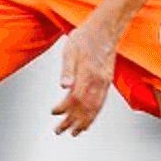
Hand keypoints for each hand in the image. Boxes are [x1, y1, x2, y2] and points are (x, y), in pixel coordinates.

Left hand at [50, 20, 117, 136]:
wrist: (106, 28)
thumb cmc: (87, 36)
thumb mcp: (70, 49)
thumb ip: (67, 70)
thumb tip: (63, 85)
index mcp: (87, 73)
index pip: (75, 98)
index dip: (64, 109)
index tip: (54, 113)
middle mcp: (98, 80)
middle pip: (85, 108)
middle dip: (72, 122)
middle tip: (60, 131)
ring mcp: (104, 82)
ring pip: (95, 108)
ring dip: (84, 122)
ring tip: (75, 132)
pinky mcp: (107, 81)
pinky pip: (101, 103)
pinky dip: (94, 114)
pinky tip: (89, 119)